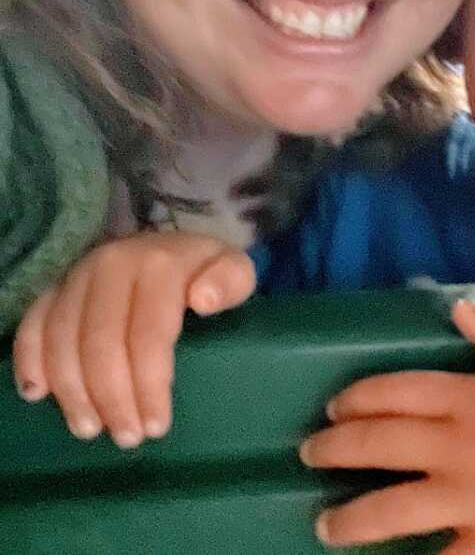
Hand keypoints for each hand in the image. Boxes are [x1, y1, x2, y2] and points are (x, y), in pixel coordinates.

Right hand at [12, 232, 255, 448]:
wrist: (173, 247)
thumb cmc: (206, 272)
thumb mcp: (235, 272)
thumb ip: (230, 282)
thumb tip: (203, 301)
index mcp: (158, 264)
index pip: (148, 333)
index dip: (149, 384)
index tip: (157, 425)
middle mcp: (111, 265)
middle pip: (100, 342)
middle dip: (112, 398)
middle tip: (128, 437)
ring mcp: (78, 275)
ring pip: (62, 339)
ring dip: (72, 392)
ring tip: (90, 429)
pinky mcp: (55, 287)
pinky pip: (31, 325)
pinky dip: (29, 360)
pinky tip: (37, 394)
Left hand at [301, 301, 474, 554]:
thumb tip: (453, 312)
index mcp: (471, 396)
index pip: (394, 393)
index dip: (356, 400)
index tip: (335, 409)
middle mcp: (462, 446)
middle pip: (379, 446)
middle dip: (335, 450)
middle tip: (311, 454)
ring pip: (393, 511)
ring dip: (351, 519)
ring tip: (326, 525)